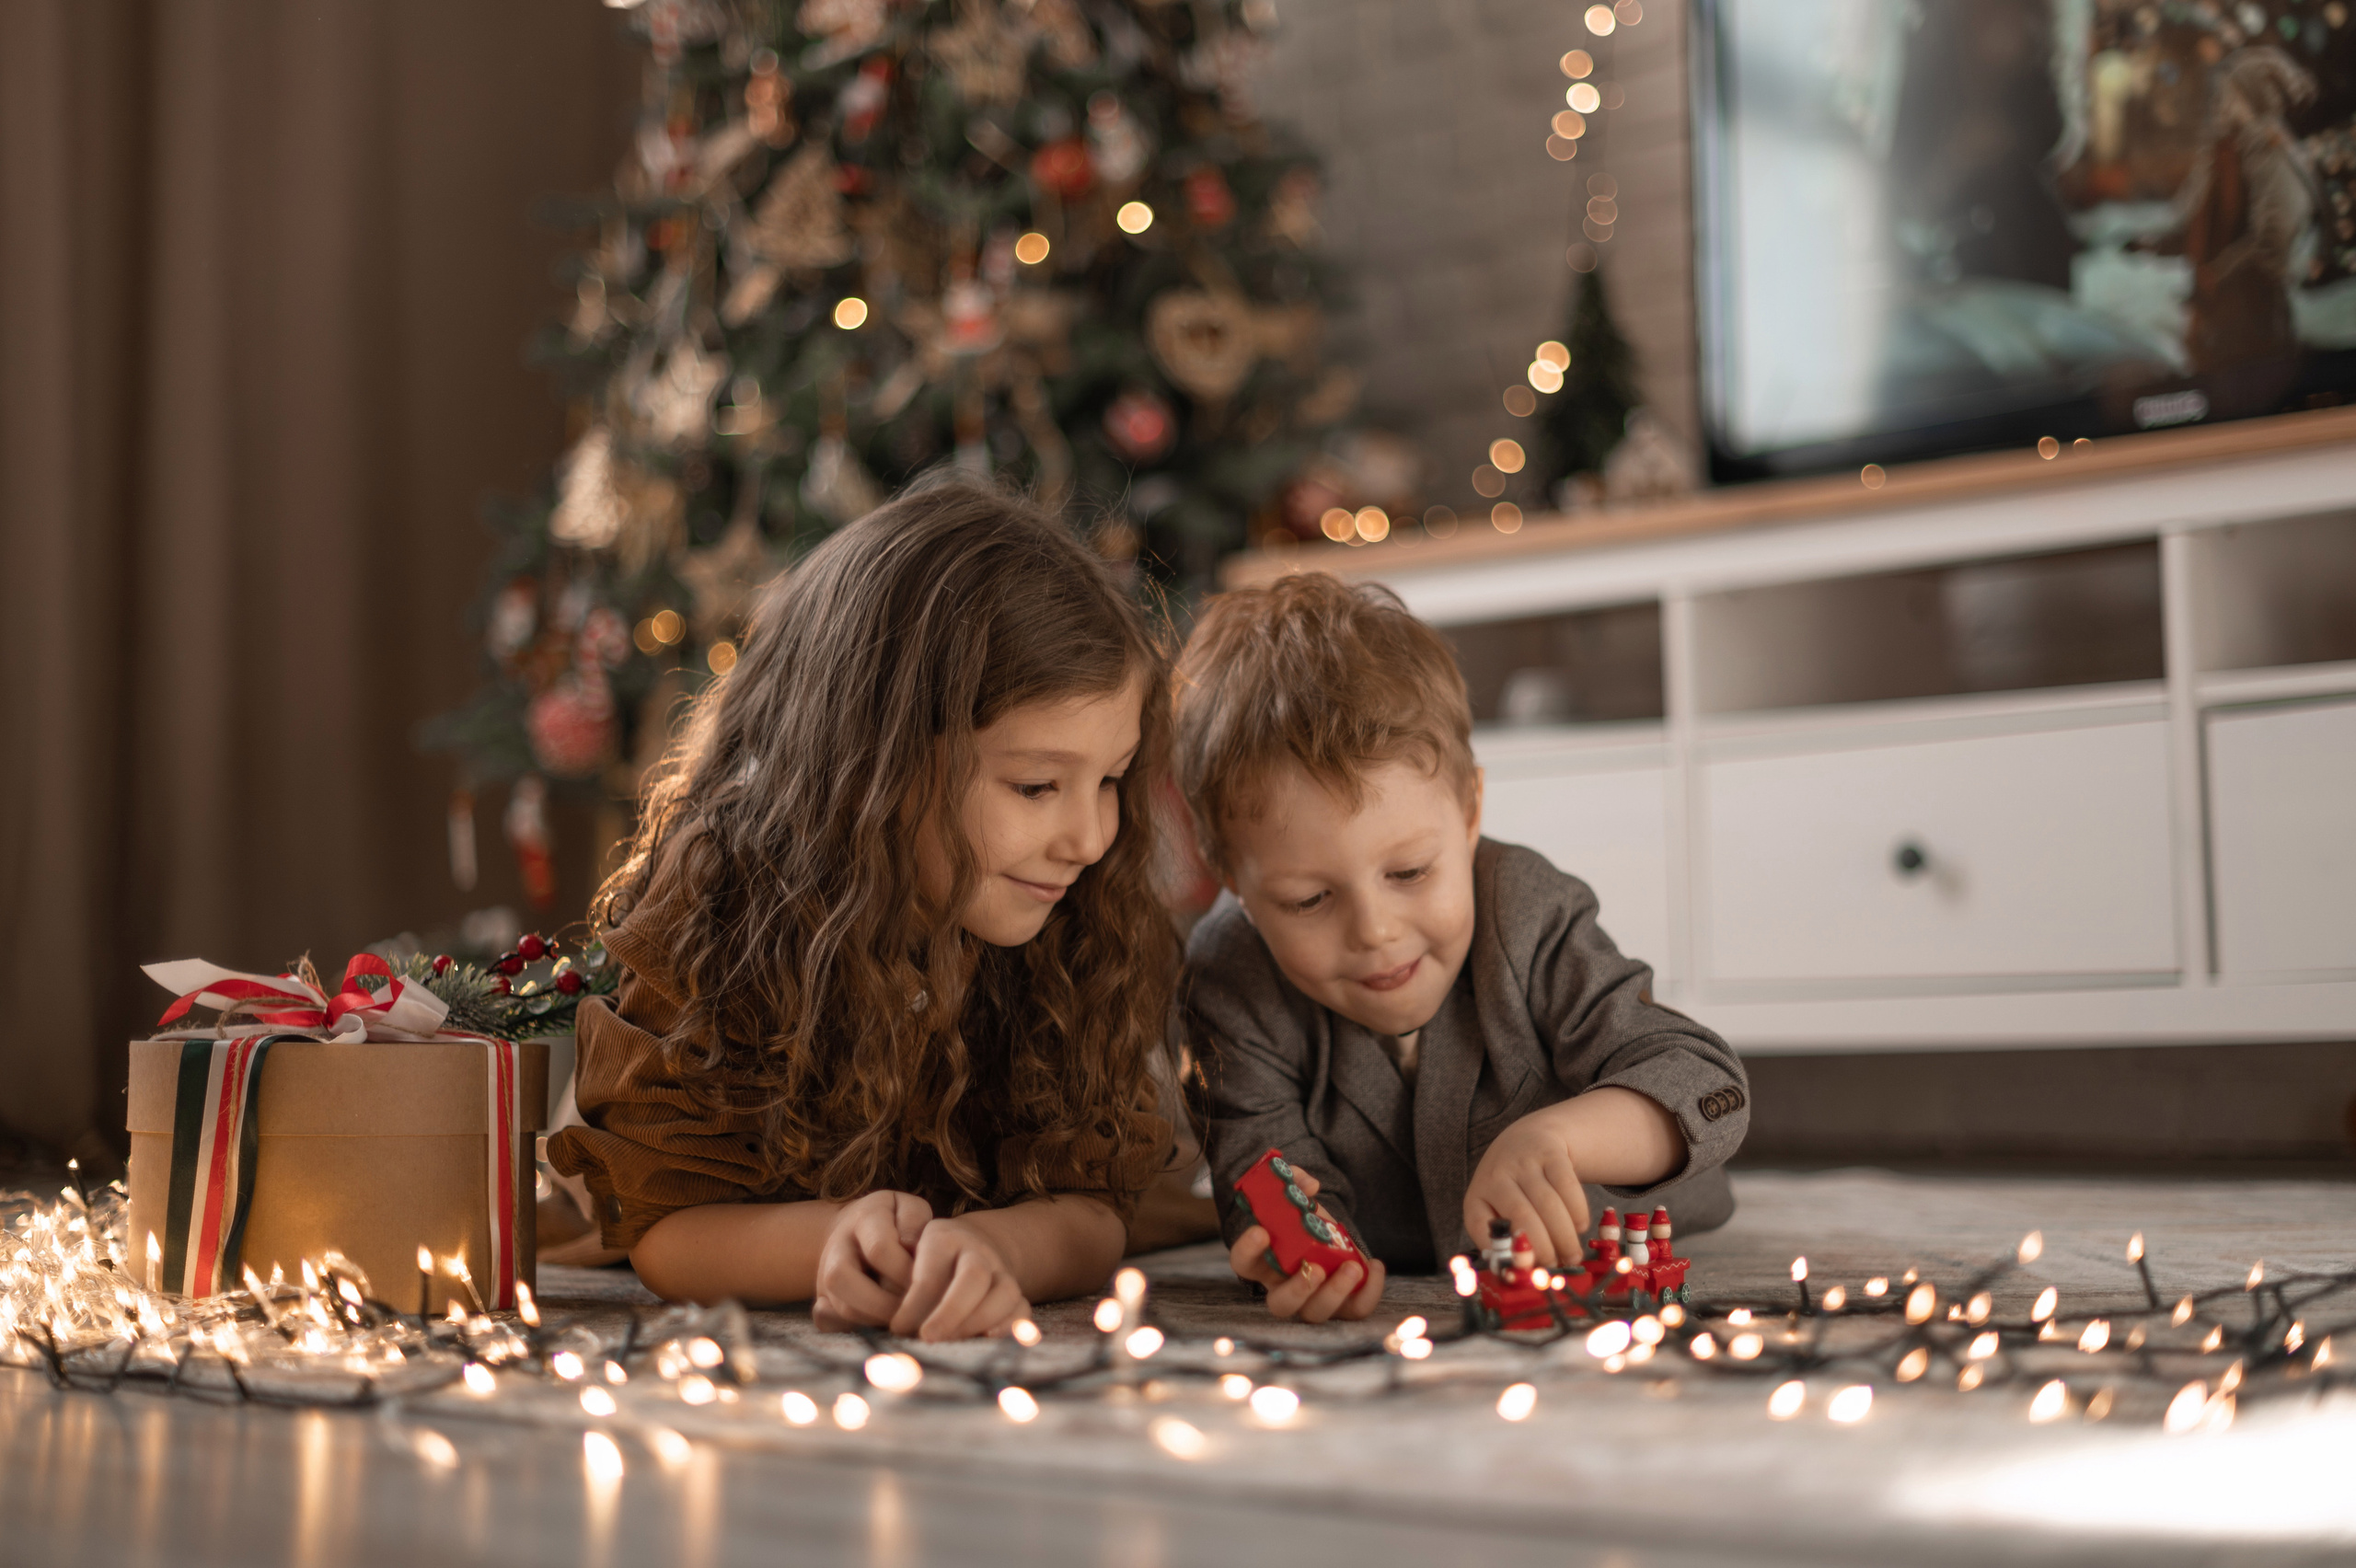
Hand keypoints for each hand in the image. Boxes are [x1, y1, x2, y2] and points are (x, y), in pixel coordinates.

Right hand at [811, 1190, 929, 1330]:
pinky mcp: (822, 1299)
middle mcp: (836, 1246)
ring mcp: (824, 1275)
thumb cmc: (896, 1222)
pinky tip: (879, 1326)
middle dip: (885, 1303)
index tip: (926, 1281)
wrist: (857, 1229)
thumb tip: (909, 1245)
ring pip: (840, 1306)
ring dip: (876, 1320)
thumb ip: (915, 1222)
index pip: (879, 1249)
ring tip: (902, 1318)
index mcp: (863, 1219)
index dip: (904, 1271)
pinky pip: (828, 1323)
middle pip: (843, 1278)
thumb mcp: (911, 1209)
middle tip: (913, 1309)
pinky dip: (854, 1330)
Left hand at [888, 1216, 1031, 1341]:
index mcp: (942, 1239)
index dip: (914, 1305)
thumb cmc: (921, 1262)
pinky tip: (987, 1341)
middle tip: (927, 1337)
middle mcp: (977, 1251)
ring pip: (1005, 1292)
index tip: (898, 1328)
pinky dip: (1010, 1327)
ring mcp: (1001, 1271)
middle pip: (974, 1276)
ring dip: (978, 1322)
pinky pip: (1022, 1309)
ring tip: (955, 1345)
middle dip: (951, 1312)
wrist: (967, 1243)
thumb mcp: (903, 1263)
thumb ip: (898, 1290)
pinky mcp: (1016, 1292)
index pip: (931, 1274)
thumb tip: (899, 1329)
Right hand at [1225, 1168, 1386, 1322]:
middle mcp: (1284, 1286)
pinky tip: (1374, 1265)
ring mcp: (1314, 1300)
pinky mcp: (1344, 1304)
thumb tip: (1309, 1186)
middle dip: (1298, 1290)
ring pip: (1316, 1313)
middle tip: (1315, 1268)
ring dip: (1335, 1293)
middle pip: (1281, 1304)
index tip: (1261, 1231)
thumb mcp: (1296, 1196)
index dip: (1247, 1251)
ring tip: (1352, 1267)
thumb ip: (1295, 1183)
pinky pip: (1356, 1310)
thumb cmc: (1305, 1219)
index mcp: (1264, 1260)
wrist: (1331, 1235)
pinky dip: (1369, 1292)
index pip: (1243, 1264)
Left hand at [1464, 1107, 1589, 1267]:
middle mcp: (1496, 1176)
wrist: (1528, 1138)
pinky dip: (1577, 1212)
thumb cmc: (1511, 1189)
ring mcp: (1524, 1161)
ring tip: (1572, 1256)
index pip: (1479, 1225)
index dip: (1499, 1250)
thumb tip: (1521, 1276)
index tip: (1520, 1272)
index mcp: (1477, 1197)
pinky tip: (1579, 1227)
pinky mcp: (1551, 1153)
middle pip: (1521, 1216)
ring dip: (1564, 1236)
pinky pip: (1568, 1186)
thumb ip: (1505, 1239)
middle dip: (1543, 1248)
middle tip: (1556, 1268)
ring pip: (1548, 1203)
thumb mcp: (1497, 1208)